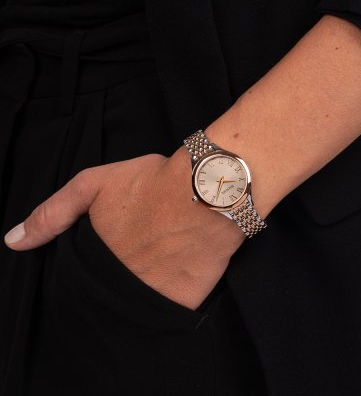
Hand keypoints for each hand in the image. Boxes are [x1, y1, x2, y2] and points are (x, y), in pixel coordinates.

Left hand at [4, 146, 245, 308]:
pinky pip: (163, 311)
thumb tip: (14, 243)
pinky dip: (162, 300)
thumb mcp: (94, 185)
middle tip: (132, 256)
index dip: (89, 267)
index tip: (105, 254)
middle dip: (112, 278)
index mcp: (96, 256)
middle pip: (103, 292)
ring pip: (131, 305)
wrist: (207, 192)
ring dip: (137, 290)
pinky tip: (170, 279)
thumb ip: (53, 213)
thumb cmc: (152, 183)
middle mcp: (118, 281)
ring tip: (151, 266)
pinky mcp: (180, 303)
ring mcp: (149, 294)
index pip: (79, 277)